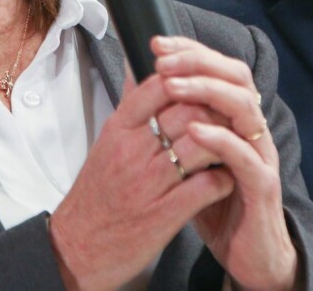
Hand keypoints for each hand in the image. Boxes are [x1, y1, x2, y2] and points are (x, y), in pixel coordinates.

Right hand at [49, 58, 234, 288]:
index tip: (204, 86)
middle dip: (214, 109)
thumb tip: (137, 67)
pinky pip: (206, 187)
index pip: (159, 86)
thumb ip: (129, 108)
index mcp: (119, 130)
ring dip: (225, 141)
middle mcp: (133, 152)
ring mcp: (150, 183)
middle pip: (186, 111)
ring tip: (234, 143)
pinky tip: (227, 177)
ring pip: (200, 144)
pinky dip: (223, 179)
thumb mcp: (106, 142)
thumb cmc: (96, 193)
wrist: (78, 245)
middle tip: (230, 113)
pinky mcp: (165, 214)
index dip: (188, 81)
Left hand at [154, 36, 299, 289]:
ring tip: (175, 86)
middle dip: (198, 61)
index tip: (156, 44)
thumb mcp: (187, 157)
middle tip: (163, 58)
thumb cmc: (213, 203)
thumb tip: (139, 87)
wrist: (245, 253)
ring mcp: (259, 154)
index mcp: (233, 118)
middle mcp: (250, 128)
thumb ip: (173, 123)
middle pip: (236, 76)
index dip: (189, 51)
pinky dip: (219, 139)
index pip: (218, 68)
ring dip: (207, 90)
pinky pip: (244, 155)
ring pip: (244, 105)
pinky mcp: (262, 185)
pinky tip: (195, 130)